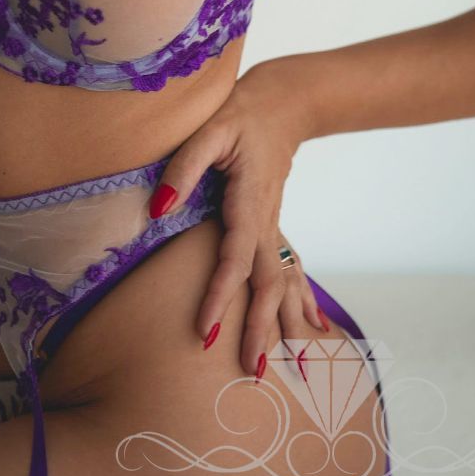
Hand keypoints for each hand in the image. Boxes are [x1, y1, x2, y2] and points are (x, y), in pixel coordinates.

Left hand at [146, 60, 324, 377]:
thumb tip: (158, 209)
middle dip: (261, 328)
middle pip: (268, 283)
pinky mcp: (274, 224)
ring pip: (284, 282)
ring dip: (284, 324)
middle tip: (254, 372)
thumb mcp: (208, 131)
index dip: (220, 296)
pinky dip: (304, 301)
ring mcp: (275, 225)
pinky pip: (292, 270)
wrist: (282, 104)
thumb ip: (183, 169)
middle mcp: (266, 221)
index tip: (206, 332)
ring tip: (287, 366)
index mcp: (248, 202)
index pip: (234, 259)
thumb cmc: (238, 114)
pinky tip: (316, 328)